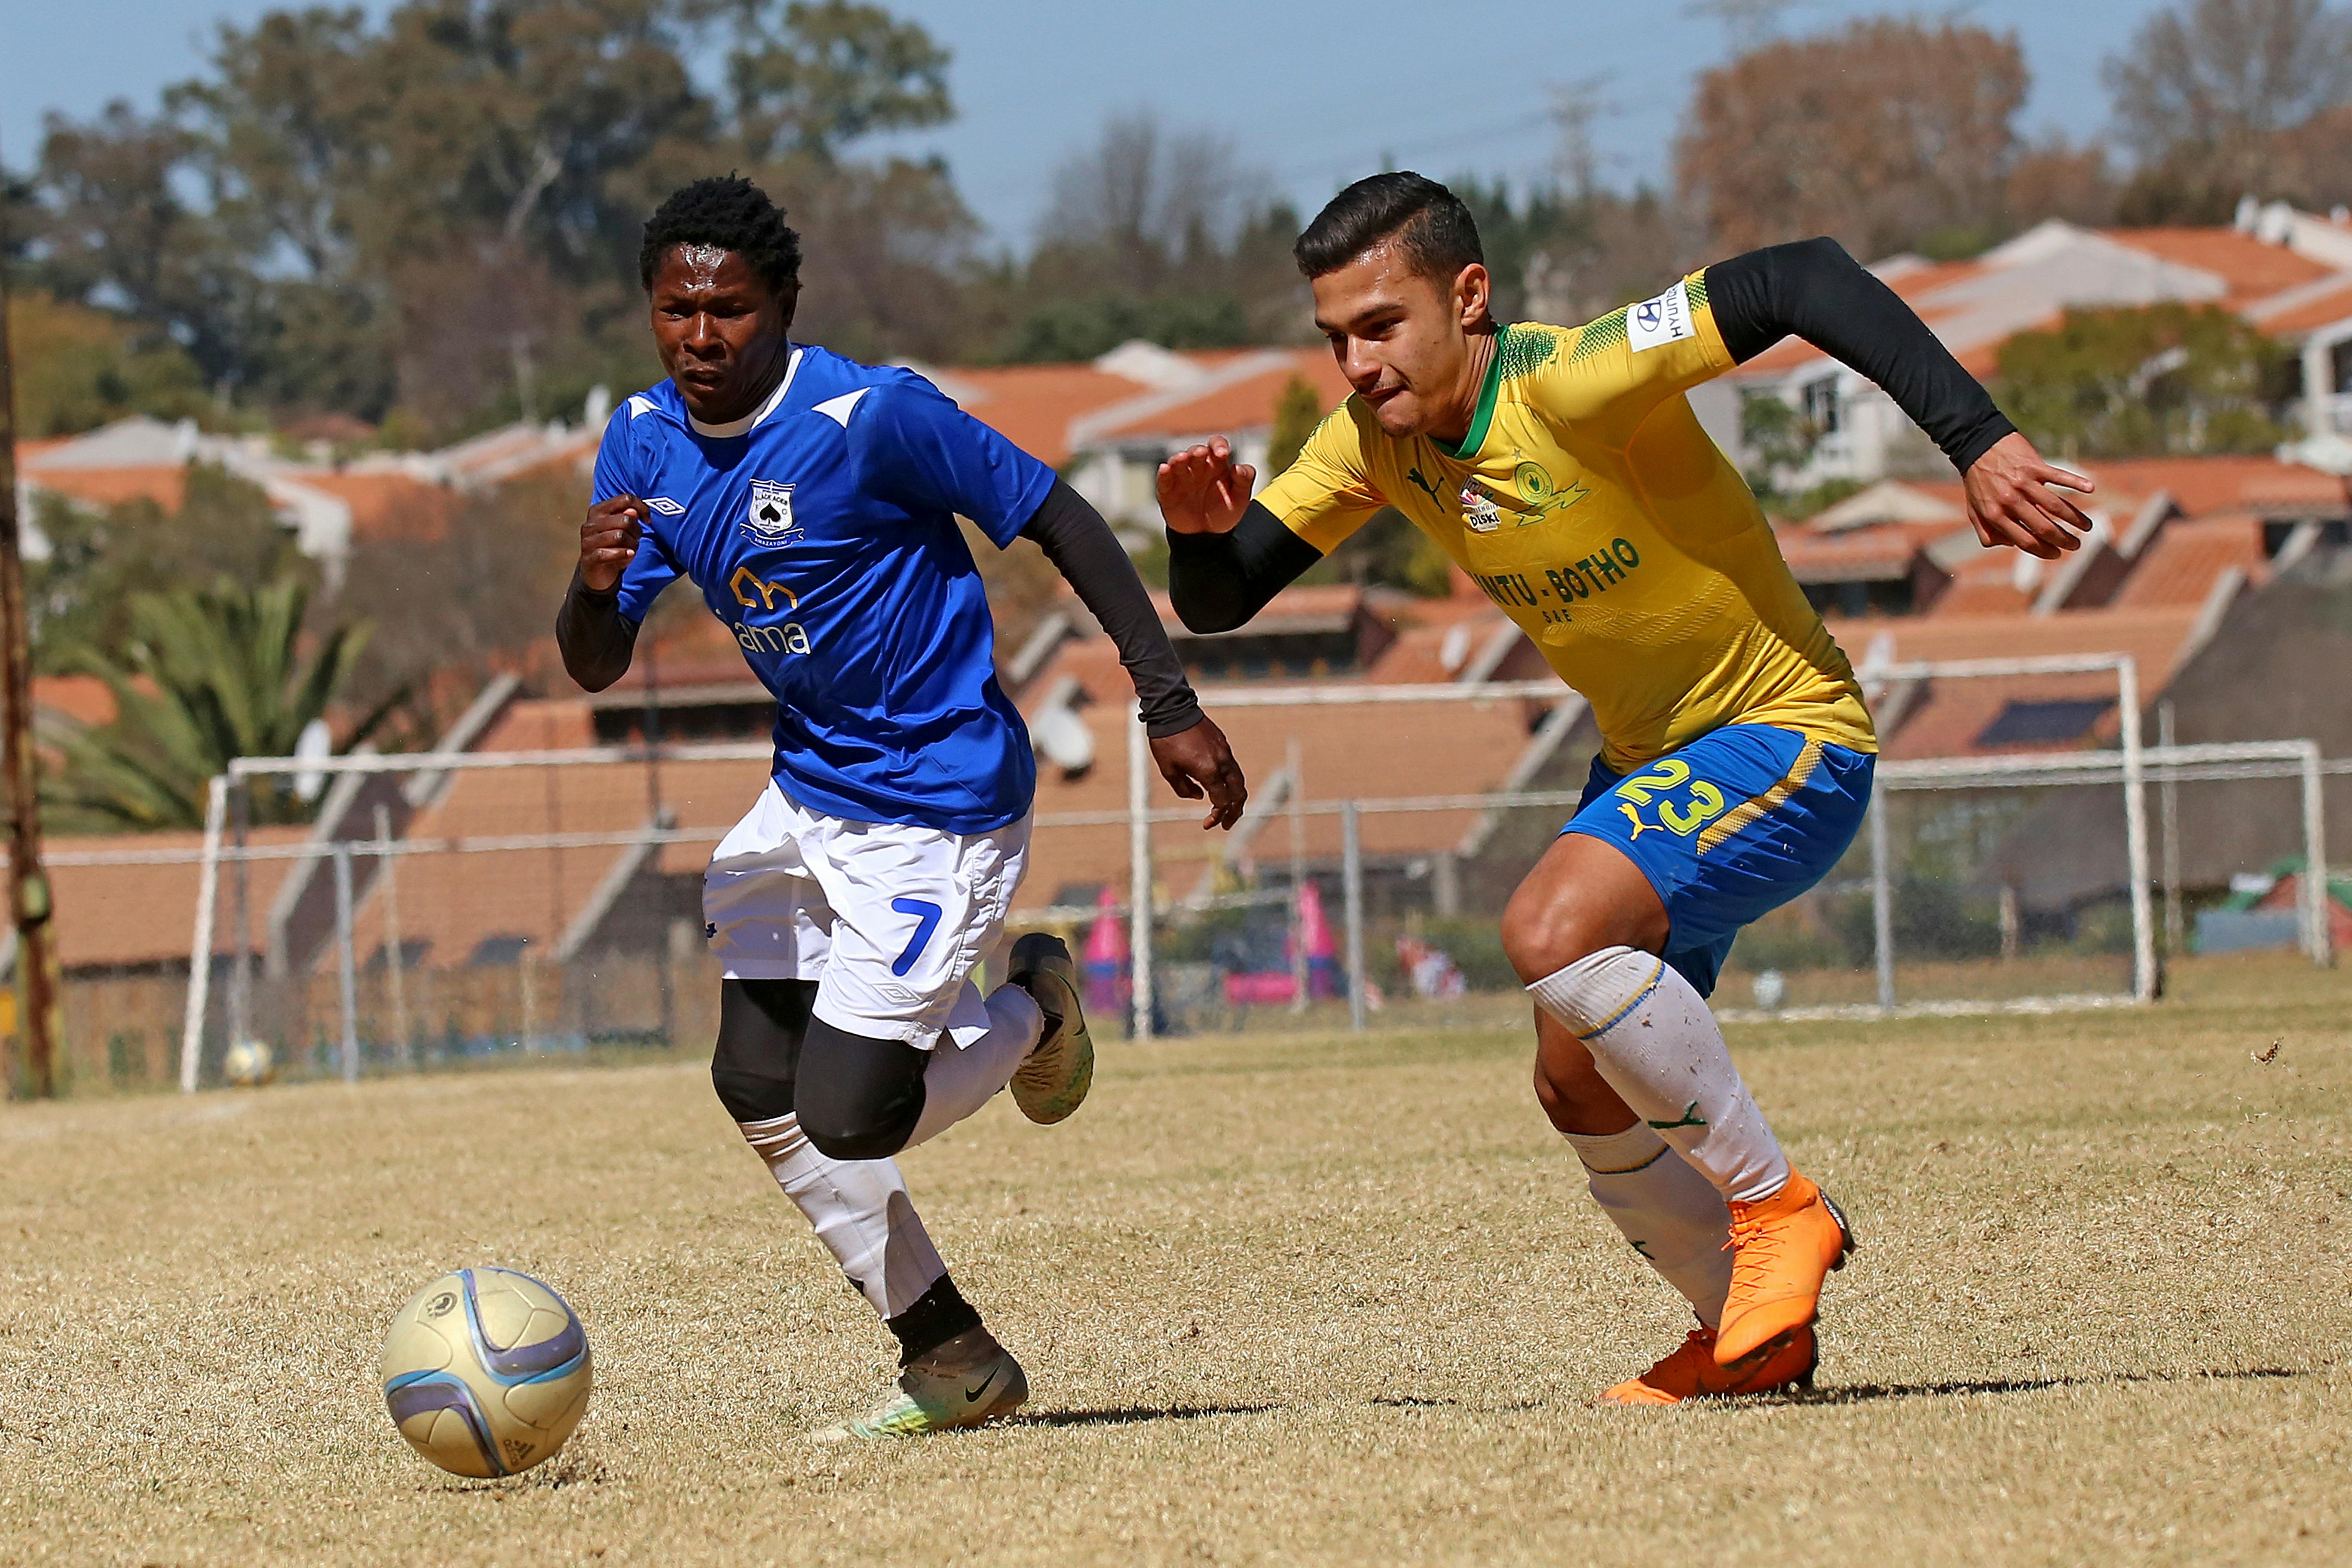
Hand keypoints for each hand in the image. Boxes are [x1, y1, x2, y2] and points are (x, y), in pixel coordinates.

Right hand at [580, 495, 643, 591]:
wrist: (599, 572)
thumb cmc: (613, 546)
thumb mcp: (624, 530)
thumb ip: (629, 517)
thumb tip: (633, 511)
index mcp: (598, 511)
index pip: (625, 499)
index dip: (641, 507)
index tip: (647, 520)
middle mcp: (591, 523)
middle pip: (625, 519)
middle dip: (637, 531)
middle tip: (636, 539)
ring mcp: (588, 540)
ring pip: (620, 536)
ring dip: (632, 544)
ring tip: (631, 549)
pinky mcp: (589, 558)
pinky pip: (612, 552)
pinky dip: (624, 554)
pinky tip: (628, 555)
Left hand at [1150, 716, 1246, 830]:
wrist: (1171, 709)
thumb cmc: (1166, 741)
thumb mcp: (1169, 770)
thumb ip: (1184, 788)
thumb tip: (1199, 796)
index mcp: (1208, 771)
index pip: (1222, 801)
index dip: (1217, 816)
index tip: (1207, 824)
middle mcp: (1222, 762)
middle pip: (1238, 793)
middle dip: (1234, 812)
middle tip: (1226, 825)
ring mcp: (1224, 752)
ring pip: (1239, 780)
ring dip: (1236, 798)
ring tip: (1229, 809)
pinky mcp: (1223, 743)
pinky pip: (1232, 767)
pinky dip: (1230, 782)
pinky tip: (1220, 786)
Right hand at [1157, 436, 1256, 534]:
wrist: (1208, 536)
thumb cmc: (1224, 512)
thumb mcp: (1241, 498)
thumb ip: (1244, 480)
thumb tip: (1238, 467)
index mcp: (1217, 464)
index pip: (1216, 445)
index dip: (1218, 445)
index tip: (1222, 454)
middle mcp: (1198, 467)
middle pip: (1196, 451)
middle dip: (1198, 451)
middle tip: (1201, 454)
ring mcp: (1182, 477)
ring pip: (1178, 461)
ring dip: (1179, 458)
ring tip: (1182, 458)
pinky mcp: (1168, 490)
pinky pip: (1164, 479)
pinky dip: (1163, 473)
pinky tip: (1165, 468)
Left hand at [1963, 433, 2093, 560]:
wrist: (1977, 445)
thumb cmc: (1977, 481)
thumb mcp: (1974, 511)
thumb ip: (1989, 533)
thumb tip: (2011, 544)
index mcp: (1996, 515)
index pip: (2025, 541)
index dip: (2044, 551)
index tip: (2056, 554)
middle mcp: (2011, 501)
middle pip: (2044, 527)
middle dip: (2063, 540)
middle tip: (2076, 545)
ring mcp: (2024, 483)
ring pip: (2056, 506)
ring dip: (2075, 518)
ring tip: (2087, 526)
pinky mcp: (2034, 466)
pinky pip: (2059, 476)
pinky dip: (2076, 482)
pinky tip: (2090, 488)